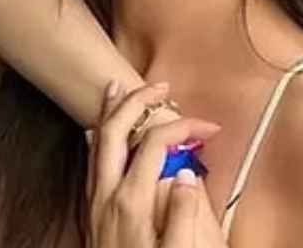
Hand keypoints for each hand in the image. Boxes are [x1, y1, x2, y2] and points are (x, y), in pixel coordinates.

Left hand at [88, 82, 224, 247]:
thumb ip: (185, 213)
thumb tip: (187, 174)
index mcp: (131, 200)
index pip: (157, 142)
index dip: (186, 126)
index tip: (211, 129)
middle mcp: (107, 196)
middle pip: (116, 132)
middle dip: (137, 101)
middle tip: (161, 85)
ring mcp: (96, 205)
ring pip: (97, 145)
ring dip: (110, 113)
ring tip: (117, 88)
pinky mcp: (93, 216)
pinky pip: (91, 164)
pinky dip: (98, 139)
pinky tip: (99, 135)